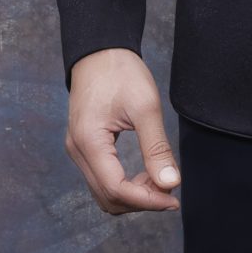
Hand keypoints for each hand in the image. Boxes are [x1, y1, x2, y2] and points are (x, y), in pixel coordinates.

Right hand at [64, 48, 181, 215]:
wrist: (100, 51)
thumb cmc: (121, 72)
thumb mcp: (146, 107)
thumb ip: (157, 148)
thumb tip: (170, 184)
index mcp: (89, 142)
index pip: (116, 189)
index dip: (147, 201)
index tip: (174, 199)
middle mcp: (77, 151)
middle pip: (108, 198)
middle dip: (141, 201)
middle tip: (170, 189)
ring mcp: (77, 150)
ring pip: (104, 193)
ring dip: (133, 195)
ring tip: (159, 179)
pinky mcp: (84, 147)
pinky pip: (102, 179)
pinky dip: (124, 185)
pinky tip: (145, 174)